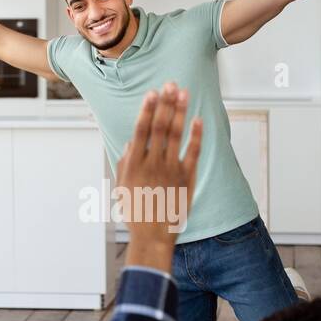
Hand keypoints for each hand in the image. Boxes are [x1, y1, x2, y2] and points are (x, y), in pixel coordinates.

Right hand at [116, 82, 202, 269]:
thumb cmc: (136, 211)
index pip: (141, 129)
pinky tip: (198, 120)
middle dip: (165, 103)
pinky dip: (196, 136)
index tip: (152, 92)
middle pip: (159, 127)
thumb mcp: (123, 186)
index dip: (147, 109)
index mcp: (134, 164)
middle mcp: (153, 164)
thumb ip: (126, 161)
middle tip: (170, 84)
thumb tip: (133, 140)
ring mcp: (171, 170)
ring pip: (176, 135)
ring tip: (183, 93)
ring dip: (180, 112)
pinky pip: (193, 152)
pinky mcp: (186, 178)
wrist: (152, 236)